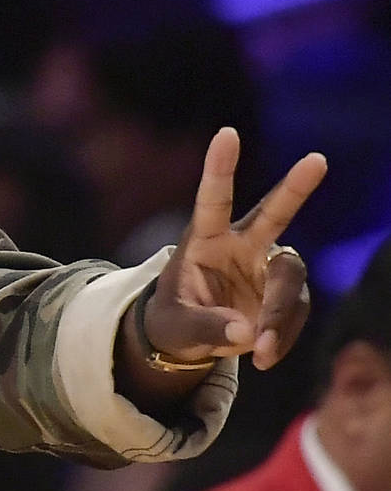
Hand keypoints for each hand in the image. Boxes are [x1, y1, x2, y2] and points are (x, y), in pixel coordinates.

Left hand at [145, 127, 326, 370]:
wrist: (187, 340)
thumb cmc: (172, 322)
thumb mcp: (176, 329)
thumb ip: (205, 328)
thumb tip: (245, 333)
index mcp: (203, 240)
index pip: (212, 200)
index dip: (220, 168)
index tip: (227, 133)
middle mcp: (239, 246)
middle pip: (273, 214)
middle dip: (294, 188)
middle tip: (317, 159)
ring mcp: (265, 268)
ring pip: (291, 278)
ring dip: (282, 315)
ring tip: (261, 350)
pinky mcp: (282, 293)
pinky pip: (295, 312)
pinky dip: (284, 336)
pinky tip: (264, 357)